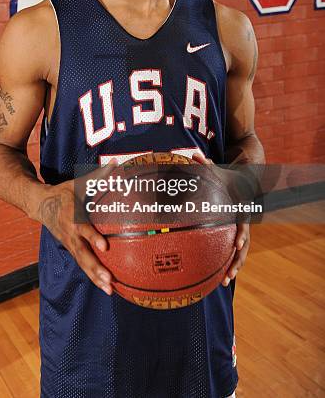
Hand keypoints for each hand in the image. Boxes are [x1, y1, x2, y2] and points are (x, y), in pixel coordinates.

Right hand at [37, 160, 116, 295]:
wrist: (39, 204)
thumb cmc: (63, 193)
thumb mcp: (77, 183)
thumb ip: (97, 176)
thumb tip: (115, 164)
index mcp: (72, 218)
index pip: (83, 229)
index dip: (93, 238)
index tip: (105, 246)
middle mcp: (70, 234)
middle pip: (83, 254)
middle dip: (96, 268)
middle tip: (109, 280)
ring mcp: (69, 244)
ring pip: (83, 264)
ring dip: (96, 277)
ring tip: (110, 290)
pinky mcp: (71, 249)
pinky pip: (83, 265)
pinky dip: (94, 277)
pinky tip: (107, 287)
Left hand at [191, 150, 250, 286]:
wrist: (244, 182)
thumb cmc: (228, 178)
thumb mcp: (218, 171)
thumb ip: (207, 165)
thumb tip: (193, 154)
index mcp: (240, 210)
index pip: (243, 225)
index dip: (241, 235)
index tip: (236, 246)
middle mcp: (242, 222)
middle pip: (244, 245)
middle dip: (237, 261)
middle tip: (229, 275)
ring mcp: (240, 229)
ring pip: (241, 252)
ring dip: (234, 267)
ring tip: (223, 282)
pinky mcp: (235, 234)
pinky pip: (233, 251)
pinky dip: (227, 262)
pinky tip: (218, 276)